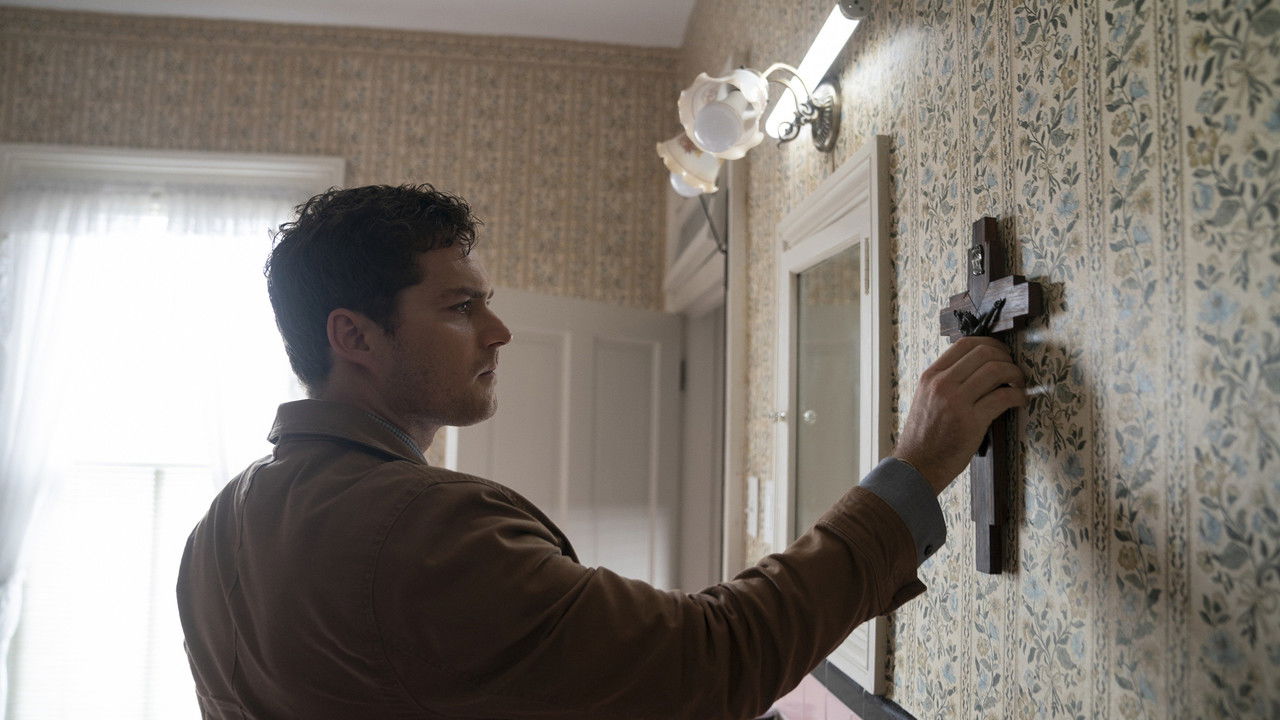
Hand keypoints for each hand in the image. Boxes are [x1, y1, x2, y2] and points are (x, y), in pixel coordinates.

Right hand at [893, 336, 1026, 494]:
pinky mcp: (971, 422)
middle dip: (1006, 358)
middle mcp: (941, 384)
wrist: (915, 467)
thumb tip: (977, 369)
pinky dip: (1018, 396)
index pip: (965, 344)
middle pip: (984, 353)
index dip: (991, 344)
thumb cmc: (924, 437)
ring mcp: (955, 402)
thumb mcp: (926, 399)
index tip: (1001, 354)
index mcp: (930, 376)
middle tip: (1013, 371)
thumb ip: (946, 382)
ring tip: (1018, 385)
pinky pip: (1003, 397)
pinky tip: (1020, 401)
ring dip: (1015, 374)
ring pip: (996, 370)